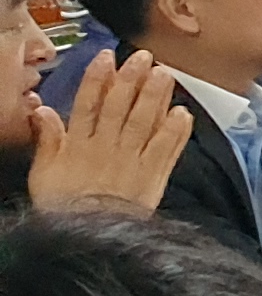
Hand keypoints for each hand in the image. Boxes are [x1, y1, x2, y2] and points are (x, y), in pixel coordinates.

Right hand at [25, 50, 190, 214]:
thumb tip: (42, 110)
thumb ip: (47, 139)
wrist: (89, 238)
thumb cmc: (64, 206)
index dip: (97, 80)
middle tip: (143, 57)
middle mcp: (107, 148)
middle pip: (120, 108)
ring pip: (145, 122)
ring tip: (165, 74)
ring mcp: (132, 161)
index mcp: (79, 145)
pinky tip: (184, 114)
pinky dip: (176, 132)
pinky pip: (166, 150)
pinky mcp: (153, 177)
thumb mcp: (44, 173)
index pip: (88, 104)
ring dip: (156, 97)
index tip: (106, 57)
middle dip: (132, 80)